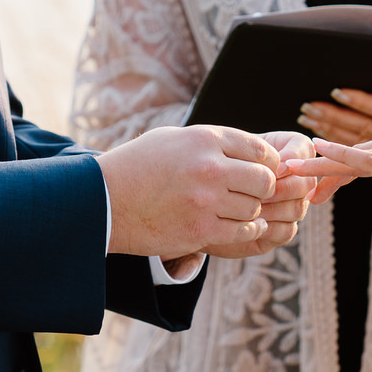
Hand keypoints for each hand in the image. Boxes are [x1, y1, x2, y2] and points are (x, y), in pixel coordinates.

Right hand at [101, 125, 282, 257]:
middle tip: (252, 193)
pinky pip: (243, 232)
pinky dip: (246, 230)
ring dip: (251, 211)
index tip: (260, 170)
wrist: (104, 201)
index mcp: (204, 140)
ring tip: (238, 210)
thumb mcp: (173, 139)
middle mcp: (209, 168)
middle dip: (263, 188)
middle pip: (265, 180)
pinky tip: (238, 226)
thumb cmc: (138, 167)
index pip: (260, 150)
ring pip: (254, 208)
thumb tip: (250, 150)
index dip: (267, 162)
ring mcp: (205, 201)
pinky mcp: (200, 230)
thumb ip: (212, 142)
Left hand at [204, 130, 316, 258]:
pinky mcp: (278, 230)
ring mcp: (287, 205)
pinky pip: (287, 230)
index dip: (291, 159)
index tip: (271, 167)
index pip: (304, 149)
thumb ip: (254, 150)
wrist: (194, 200)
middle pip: (305, 183)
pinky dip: (268, 227)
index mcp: (285, 151)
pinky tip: (246, 222)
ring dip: (272, 208)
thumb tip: (282, 167)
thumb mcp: (227, 151)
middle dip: (281, 187)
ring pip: (298, 208)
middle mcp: (292, 180)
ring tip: (245, 206)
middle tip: (254, 191)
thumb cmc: (209, 168)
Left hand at [290, 133, 371, 209]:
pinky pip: (364, 161)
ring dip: (317, 165)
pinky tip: (316, 156)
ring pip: (351, 156)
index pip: (371, 156)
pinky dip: (337, 158)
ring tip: (288, 173)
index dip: (342, 166)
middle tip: (291, 178)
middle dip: (320, 167)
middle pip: (354, 155)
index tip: (320, 181)